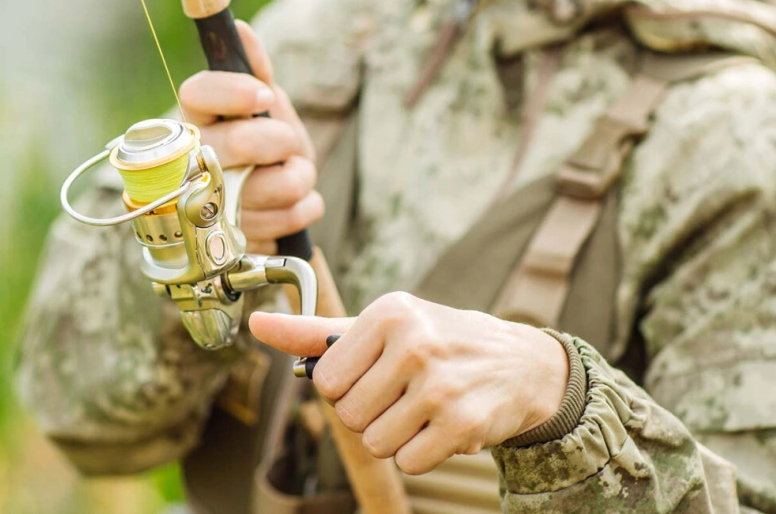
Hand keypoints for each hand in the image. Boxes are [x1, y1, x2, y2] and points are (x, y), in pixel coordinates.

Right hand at [178, 21, 321, 253]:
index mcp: (196, 121)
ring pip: (276, 186)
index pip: (196, 94)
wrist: (270, 206)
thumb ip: (253, 70)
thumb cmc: (262, 147)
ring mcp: (212, 209)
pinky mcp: (235, 243)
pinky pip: (290, 220)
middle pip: (240, 144)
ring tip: (289, 176)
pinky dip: (304, 209)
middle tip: (288, 145)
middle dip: (282, 141)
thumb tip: (240, 28)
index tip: (264, 94)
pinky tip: (289, 206)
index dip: (233, 92)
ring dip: (300, 178)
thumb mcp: (262, 106)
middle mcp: (193, 163)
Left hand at [248, 292, 568, 473]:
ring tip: (424, 408)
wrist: (519, 364)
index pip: (326, 379)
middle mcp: (414, 343)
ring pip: (376, 442)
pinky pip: (409, 461)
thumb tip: (256, 326)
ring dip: (396, 435)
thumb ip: (313, 333)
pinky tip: (443, 425)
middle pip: (349, 415)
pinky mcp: (462, 423)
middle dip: (371, 413)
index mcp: (388, 314)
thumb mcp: (378, 328)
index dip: (347, 387)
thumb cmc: (436, 342)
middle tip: (404, 393)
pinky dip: (422, 453)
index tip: (376, 373)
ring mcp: (440, 384)